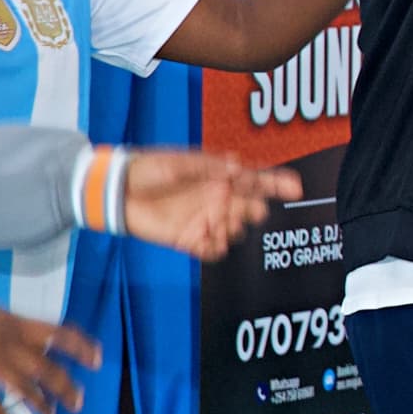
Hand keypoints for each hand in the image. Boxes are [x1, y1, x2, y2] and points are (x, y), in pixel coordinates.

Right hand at [0, 299, 98, 413]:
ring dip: (42, 406)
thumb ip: (8, 327)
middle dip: (67, 388)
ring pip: (27, 390)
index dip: (82, 347)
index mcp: (14, 324)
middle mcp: (9, 345)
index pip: (59, 334)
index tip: (97, 359)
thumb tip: (23, 337)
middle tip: (78, 403)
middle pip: (49, 370)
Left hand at [115, 150, 300, 259]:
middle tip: (239, 208)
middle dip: (253, 211)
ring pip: (236, 232)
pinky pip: (215, 250)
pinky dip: (215, 248)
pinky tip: (205, 239)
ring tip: (214, 222)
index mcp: (220, 178)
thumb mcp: (179, 162)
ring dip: (231, 229)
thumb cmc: (147, 169)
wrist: (116, 192)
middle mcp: (218, 200)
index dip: (278, 184)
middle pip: (252, 210)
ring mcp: (206, 221)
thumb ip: (209, 167)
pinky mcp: (190, 240)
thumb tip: (239, 167)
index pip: (256, 181)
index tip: (296, 188)